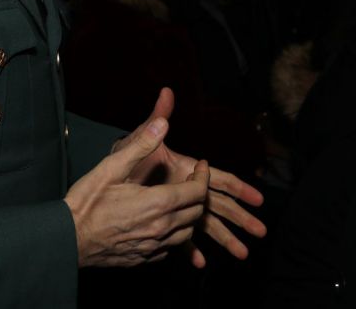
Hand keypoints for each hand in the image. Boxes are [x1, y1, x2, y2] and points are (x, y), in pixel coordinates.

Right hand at [65, 114, 209, 267]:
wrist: (67, 239)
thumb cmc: (87, 202)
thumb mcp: (112, 166)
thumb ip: (142, 144)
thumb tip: (163, 122)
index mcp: (157, 203)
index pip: (197, 191)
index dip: (203, 176)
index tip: (201, 165)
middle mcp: (161, 228)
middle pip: (196, 211)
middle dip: (199, 192)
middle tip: (192, 179)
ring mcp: (154, 247)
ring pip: (187, 231)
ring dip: (189, 214)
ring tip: (180, 198)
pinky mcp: (145, 259)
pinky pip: (171, 246)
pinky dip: (175, 232)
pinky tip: (162, 221)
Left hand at [119, 88, 266, 267]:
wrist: (94, 186)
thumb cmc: (116, 158)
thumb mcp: (136, 139)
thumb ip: (154, 119)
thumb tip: (166, 92)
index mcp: (183, 169)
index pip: (219, 179)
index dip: (240, 188)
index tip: (258, 199)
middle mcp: (182, 188)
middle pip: (219, 205)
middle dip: (241, 218)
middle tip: (261, 232)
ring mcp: (174, 207)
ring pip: (205, 224)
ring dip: (224, 239)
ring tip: (242, 254)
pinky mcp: (161, 223)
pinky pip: (180, 240)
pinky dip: (191, 251)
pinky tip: (201, 264)